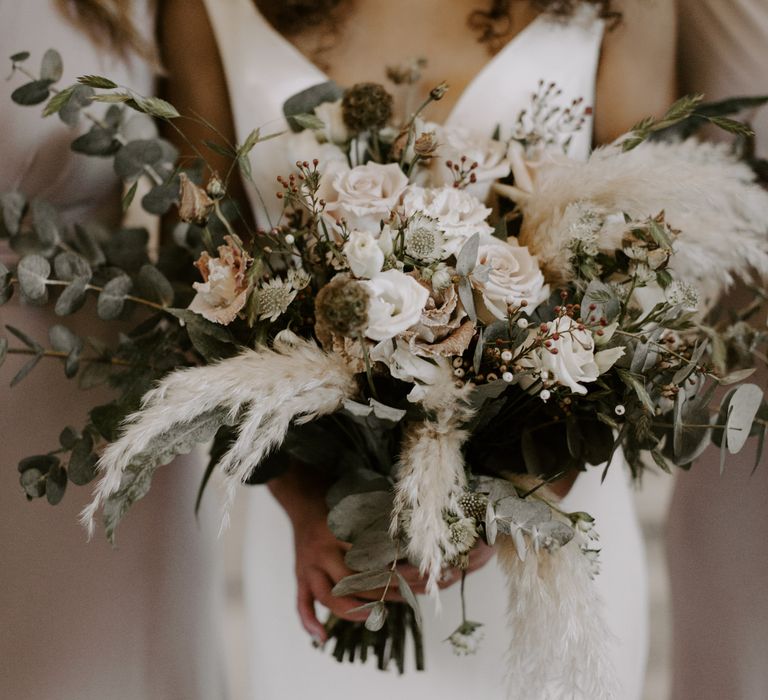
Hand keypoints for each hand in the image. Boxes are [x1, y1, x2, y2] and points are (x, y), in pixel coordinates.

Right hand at [267, 464, 495, 641]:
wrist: (301, 496)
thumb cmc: (336, 499)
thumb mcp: (359, 503)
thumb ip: (380, 523)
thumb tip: (414, 540)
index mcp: (338, 532)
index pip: (372, 556)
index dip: (397, 568)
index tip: (420, 573)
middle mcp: (322, 552)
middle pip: (353, 581)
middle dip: (383, 591)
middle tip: (410, 595)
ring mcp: (309, 567)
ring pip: (330, 597)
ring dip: (356, 610)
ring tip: (380, 614)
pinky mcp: (300, 576)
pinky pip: (301, 603)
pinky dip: (308, 622)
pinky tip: (321, 638)